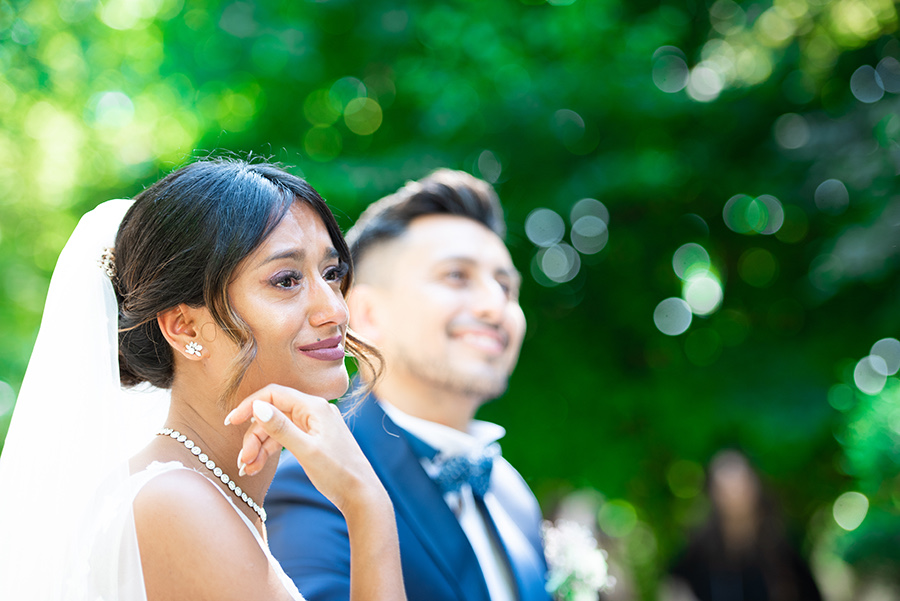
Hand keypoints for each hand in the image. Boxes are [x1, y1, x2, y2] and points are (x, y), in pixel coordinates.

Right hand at [224, 384, 386, 514]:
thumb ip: (281, 428)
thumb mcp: (306, 451)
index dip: (249, 406)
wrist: (362, 496)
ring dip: (259, 446)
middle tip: (243, 460)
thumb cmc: (338, 473)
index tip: (230, 422)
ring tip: (247, 468)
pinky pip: (286, 439)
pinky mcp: (314, 440)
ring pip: (277, 429)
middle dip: (254, 436)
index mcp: (314, 407)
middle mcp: (315, 411)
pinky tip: (256, 467)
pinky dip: (270, 451)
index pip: (273, 395)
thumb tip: (257, 406)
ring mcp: (314, 426)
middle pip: (273, 414)